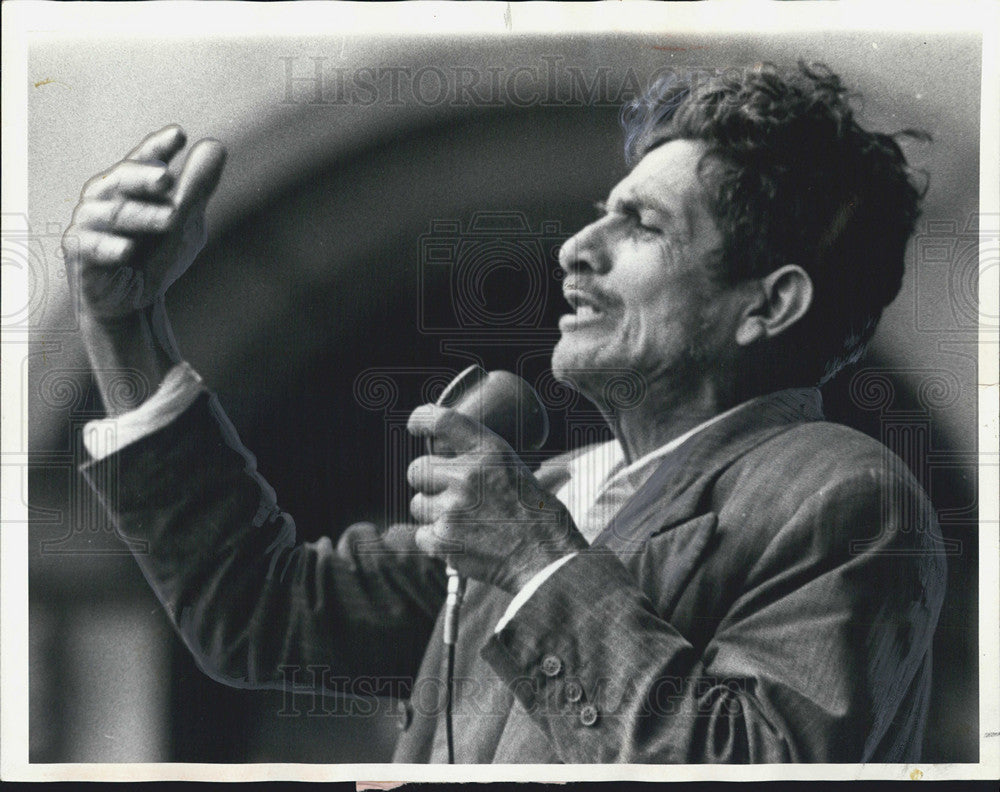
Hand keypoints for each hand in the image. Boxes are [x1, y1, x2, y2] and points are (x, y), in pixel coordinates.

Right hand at [63, 124, 225, 320]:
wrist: (133, 300)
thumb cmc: (156, 253)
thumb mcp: (185, 219)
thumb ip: (197, 187)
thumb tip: (216, 147)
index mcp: (132, 184)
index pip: (144, 159)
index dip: (159, 147)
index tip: (180, 135)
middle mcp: (106, 196)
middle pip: (122, 179)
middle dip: (144, 176)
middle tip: (168, 178)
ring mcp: (89, 222)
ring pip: (112, 213)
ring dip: (142, 215)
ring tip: (172, 218)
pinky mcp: (79, 252)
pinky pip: (91, 246)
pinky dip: (109, 248)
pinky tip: (128, 250)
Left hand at [406, 404, 587, 593]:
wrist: (547, 559)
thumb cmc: (539, 517)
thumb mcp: (517, 472)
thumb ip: (482, 461)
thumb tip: (450, 459)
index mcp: (490, 452)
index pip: (445, 421)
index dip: (423, 419)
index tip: (414, 424)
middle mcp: (467, 475)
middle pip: (417, 469)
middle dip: (429, 483)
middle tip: (451, 496)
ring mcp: (452, 508)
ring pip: (418, 505)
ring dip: (434, 514)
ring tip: (465, 524)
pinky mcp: (443, 539)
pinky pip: (421, 535)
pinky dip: (436, 542)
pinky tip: (462, 543)